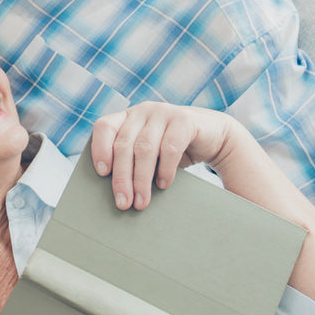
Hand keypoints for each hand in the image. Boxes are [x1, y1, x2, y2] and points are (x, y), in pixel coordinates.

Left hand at [90, 102, 233, 209]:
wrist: (214, 137)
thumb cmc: (173, 150)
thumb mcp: (149, 153)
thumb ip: (131, 161)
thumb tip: (115, 194)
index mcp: (128, 117)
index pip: (104, 127)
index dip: (100, 148)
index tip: (101, 173)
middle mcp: (143, 111)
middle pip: (124, 145)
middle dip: (122, 177)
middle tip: (123, 203)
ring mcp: (164, 112)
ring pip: (144, 148)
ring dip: (141, 179)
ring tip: (141, 202)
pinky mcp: (185, 120)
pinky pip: (169, 147)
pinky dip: (165, 170)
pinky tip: (163, 185)